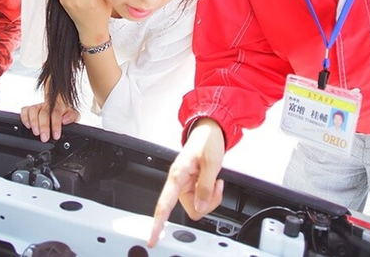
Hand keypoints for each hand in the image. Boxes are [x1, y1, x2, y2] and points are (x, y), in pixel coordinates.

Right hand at [20, 96, 79, 141]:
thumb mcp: (73, 115)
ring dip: (34, 122)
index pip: (56, 113)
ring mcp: (38, 106)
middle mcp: (47, 105)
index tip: (56, 135)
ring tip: (36, 133)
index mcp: (59, 106)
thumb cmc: (65, 114)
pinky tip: (28, 126)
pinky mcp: (30, 109)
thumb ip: (72, 116)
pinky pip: (25, 110)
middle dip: (43, 126)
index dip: (55, 125)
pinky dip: (25, 118)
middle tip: (44, 138)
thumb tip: (64, 120)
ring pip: (33, 110)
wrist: (59, 109)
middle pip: (43, 113)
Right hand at [148, 118, 225, 247]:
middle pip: (190, 209)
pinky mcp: (192, 185)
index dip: (158, 223)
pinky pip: (202, 199)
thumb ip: (206, 186)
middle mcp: (179, 182)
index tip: (152, 237)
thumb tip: (201, 206)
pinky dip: (211, 194)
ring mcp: (186, 185)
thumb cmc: (207, 141)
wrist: (210, 131)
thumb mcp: (211, 162)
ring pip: (198, 206)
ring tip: (216, 180)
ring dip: (211, 198)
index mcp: (177, 175)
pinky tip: (214, 181)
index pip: (164, 204)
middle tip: (216, 186)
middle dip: (207, 203)